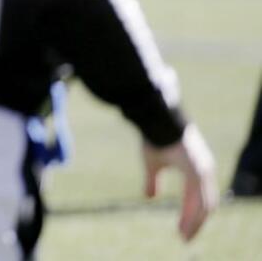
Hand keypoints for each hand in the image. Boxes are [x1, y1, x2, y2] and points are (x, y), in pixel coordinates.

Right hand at [142, 123, 217, 241]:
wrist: (155, 118)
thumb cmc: (154, 136)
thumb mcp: (152, 163)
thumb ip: (153, 181)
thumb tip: (149, 197)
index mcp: (196, 168)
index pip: (199, 197)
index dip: (191, 214)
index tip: (182, 229)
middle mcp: (205, 171)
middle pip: (206, 204)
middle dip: (195, 222)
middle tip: (184, 237)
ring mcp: (203, 172)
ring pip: (204, 206)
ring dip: (194, 223)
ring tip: (184, 236)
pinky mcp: (197, 173)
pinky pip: (198, 201)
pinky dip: (192, 217)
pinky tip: (184, 226)